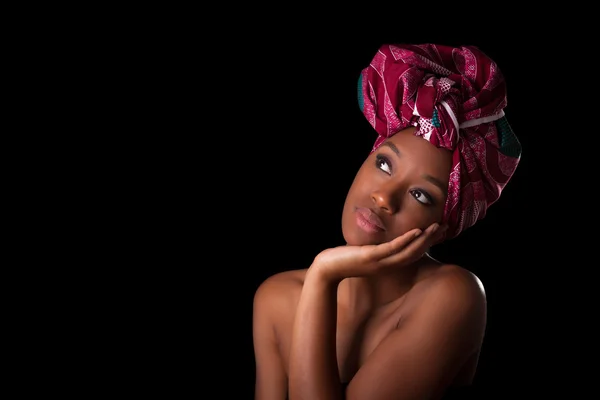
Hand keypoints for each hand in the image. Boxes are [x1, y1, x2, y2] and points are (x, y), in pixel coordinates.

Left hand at [311, 223, 446, 282]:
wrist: (326, 269)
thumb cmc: (343, 259)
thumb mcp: (364, 251)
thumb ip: (376, 246)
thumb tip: (382, 235)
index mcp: (388, 263)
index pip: (413, 253)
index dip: (428, 243)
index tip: (440, 231)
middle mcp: (388, 265)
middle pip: (416, 252)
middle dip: (431, 239)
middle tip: (446, 227)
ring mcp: (381, 262)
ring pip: (408, 251)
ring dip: (424, 239)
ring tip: (437, 227)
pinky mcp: (371, 257)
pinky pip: (392, 249)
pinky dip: (406, 240)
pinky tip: (417, 231)